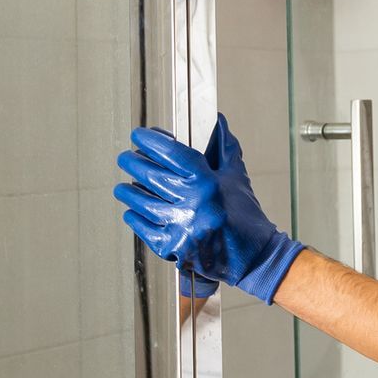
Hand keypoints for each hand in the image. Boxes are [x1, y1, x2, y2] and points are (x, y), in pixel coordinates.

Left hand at [113, 113, 305, 303]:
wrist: (254, 257)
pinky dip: (135, 218)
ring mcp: (181, 227)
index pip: (172, 153)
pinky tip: (131, 211)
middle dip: (133, 163)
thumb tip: (217, 121)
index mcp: (208, 182)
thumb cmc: (245, 216)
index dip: (152, 141)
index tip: (139, 136)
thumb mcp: (236, 177)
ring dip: (128, 192)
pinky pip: (145, 228)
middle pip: (151, 175)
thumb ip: (223, 147)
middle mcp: (193, 203)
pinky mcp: (173, 248)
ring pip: (142, 202)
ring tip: (123, 187)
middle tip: (125, 158)